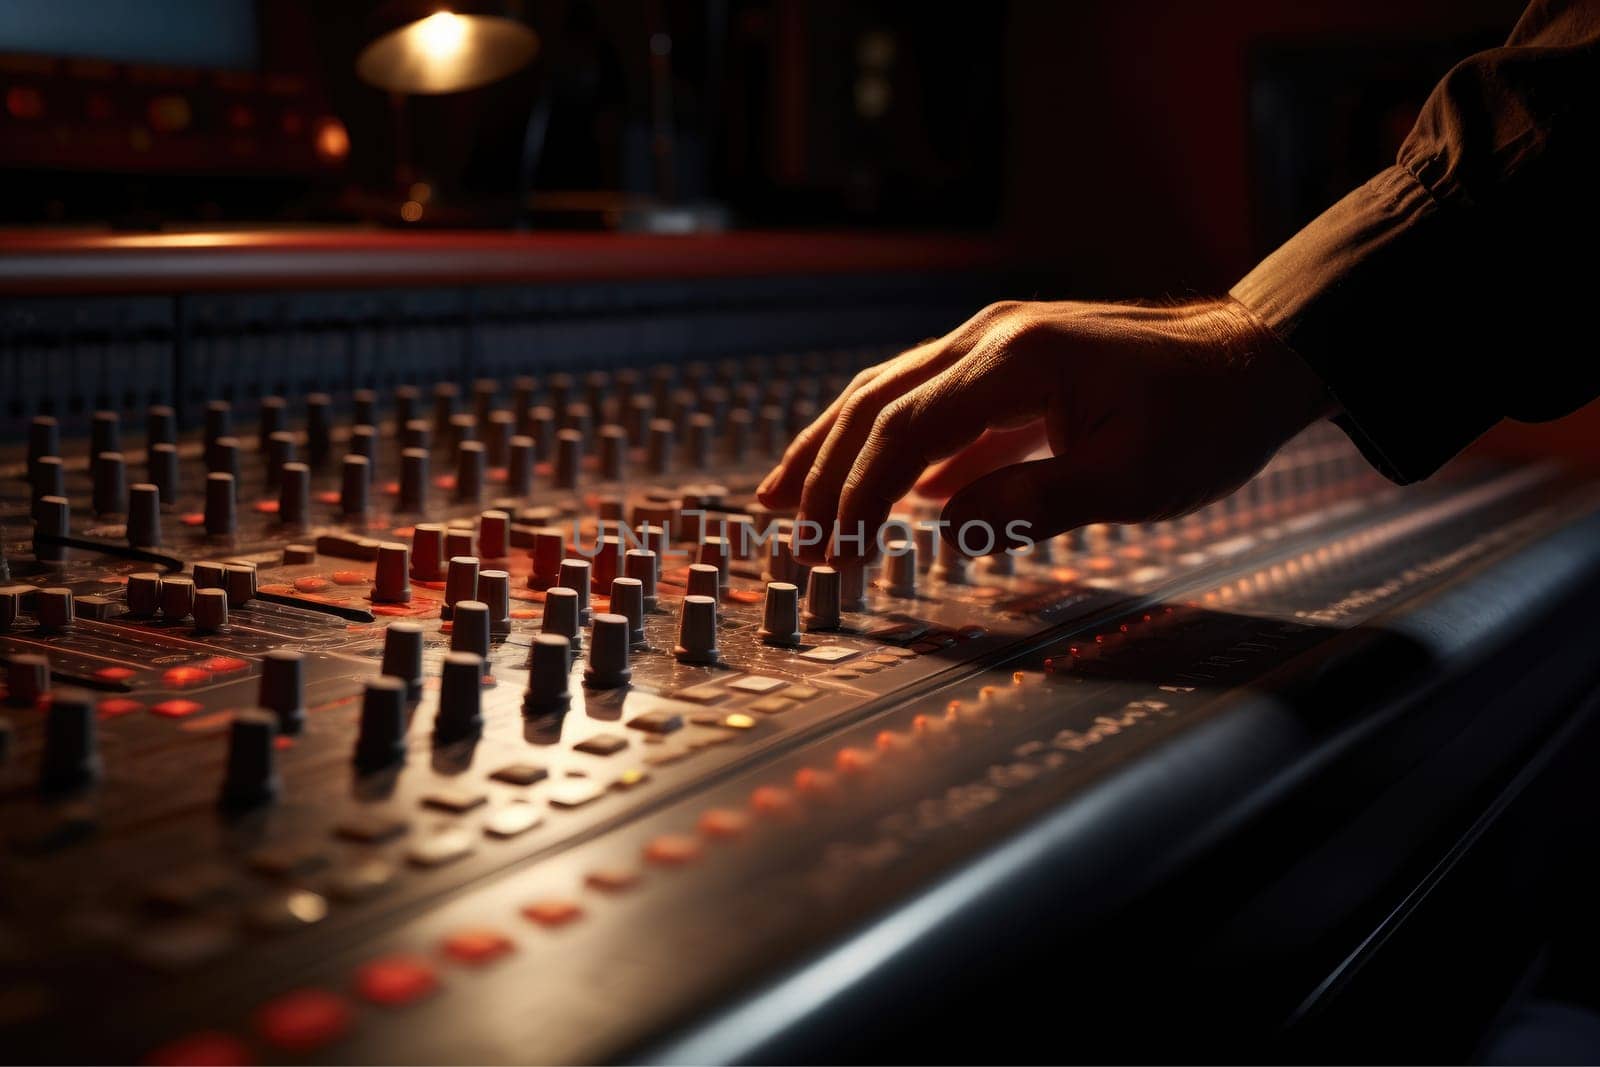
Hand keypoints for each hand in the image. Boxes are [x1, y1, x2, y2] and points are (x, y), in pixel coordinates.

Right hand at [756, 298, 1336, 563]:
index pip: (906, 430)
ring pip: (889, 392)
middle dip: (823, 469)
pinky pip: (928, 402)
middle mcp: (992, 336)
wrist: (1259, 358)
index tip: (831, 551)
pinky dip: (887, 444)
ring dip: (836, 446)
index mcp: (1017, 359)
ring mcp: (997, 341)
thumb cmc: (1208, 418)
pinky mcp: (1010, 362)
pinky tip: (868, 484)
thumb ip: (1036, 504)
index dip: (857, 495)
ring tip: (784, 494)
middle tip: (782, 528)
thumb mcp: (1134, 479)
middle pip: (876, 401)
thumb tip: (949, 527)